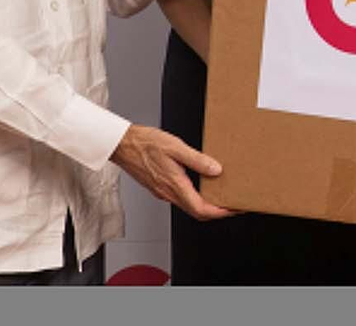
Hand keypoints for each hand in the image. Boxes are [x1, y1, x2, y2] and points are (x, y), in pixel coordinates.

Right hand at [111, 124, 232, 220]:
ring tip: (221, 196)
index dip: (220, 212)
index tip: (234, 209)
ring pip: (189, 206)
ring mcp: (163, 191)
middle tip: (233, 205)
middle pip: (197, 212)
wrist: (122, 144)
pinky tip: (201, 186)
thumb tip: (216, 170)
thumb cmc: (145, 143)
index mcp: (174, 184)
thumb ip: (197, 159)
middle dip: (217, 212)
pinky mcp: (159, 187)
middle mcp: (168, 192)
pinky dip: (195, 197)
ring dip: (206, 206)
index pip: (201, 209)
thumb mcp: (175, 147)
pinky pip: (181, 198)